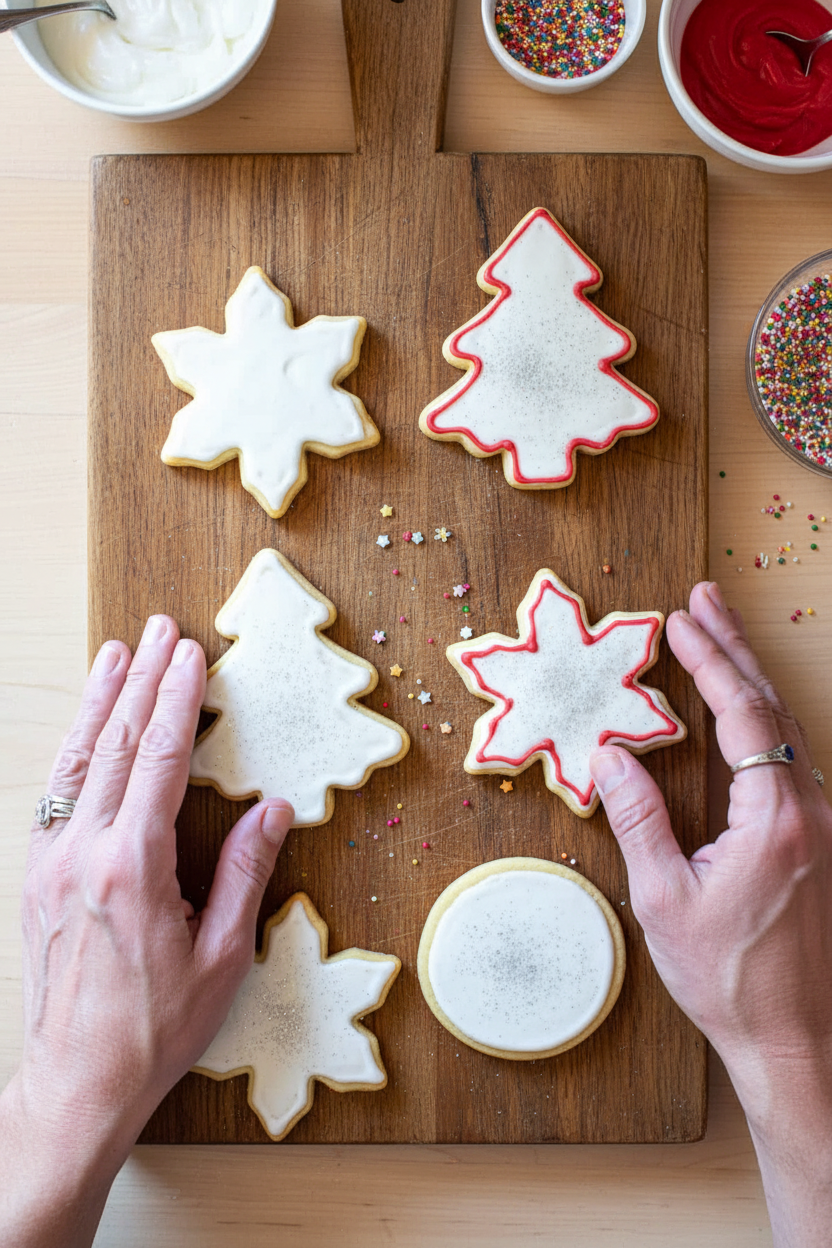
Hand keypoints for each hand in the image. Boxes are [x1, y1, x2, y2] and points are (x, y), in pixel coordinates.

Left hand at [0, 616, 293, 1247]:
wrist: (77, 1082)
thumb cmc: (154, 1028)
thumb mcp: (221, 956)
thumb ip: (245, 873)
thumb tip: (274, 810)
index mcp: (132, 867)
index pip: (160, 760)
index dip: (178, 700)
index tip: (190, 655)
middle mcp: (83, 854)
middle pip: (117, 746)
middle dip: (142, 681)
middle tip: (159, 630)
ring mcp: (51, 863)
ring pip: (77, 762)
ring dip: (100, 703)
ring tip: (115, 654)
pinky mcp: (36, 879)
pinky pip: (54, 796)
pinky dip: (73, 751)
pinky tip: (83, 729)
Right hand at [589, 581, 831, 1247]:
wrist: (795, 1038)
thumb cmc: (728, 979)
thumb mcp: (664, 900)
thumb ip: (638, 821)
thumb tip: (611, 757)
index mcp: (777, 819)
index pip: (743, 714)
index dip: (710, 660)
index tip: (680, 621)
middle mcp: (812, 811)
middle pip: (772, 705)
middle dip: (732, 646)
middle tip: (702, 599)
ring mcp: (825, 824)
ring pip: (788, 728)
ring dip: (748, 678)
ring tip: (716, 635)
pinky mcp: (823, 841)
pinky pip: (793, 757)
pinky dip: (761, 718)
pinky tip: (742, 710)